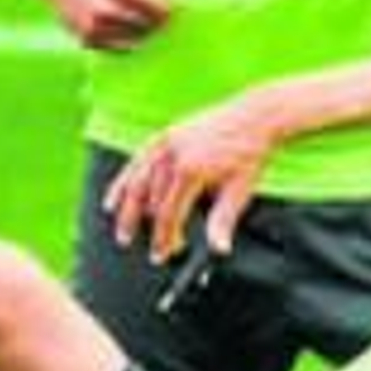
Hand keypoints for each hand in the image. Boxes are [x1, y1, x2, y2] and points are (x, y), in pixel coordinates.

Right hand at [105, 96, 275, 260]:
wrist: (256, 116)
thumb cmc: (249, 152)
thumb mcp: (239, 191)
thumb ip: (223, 221)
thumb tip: (219, 249)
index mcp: (191, 170)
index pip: (168, 213)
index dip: (162, 238)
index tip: (161, 254)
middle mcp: (174, 154)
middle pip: (149, 200)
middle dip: (141, 226)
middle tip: (133, 244)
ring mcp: (167, 141)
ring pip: (137, 180)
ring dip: (126, 207)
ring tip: (121, 229)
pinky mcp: (165, 134)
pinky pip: (137, 160)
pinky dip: (124, 180)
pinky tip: (114, 197)